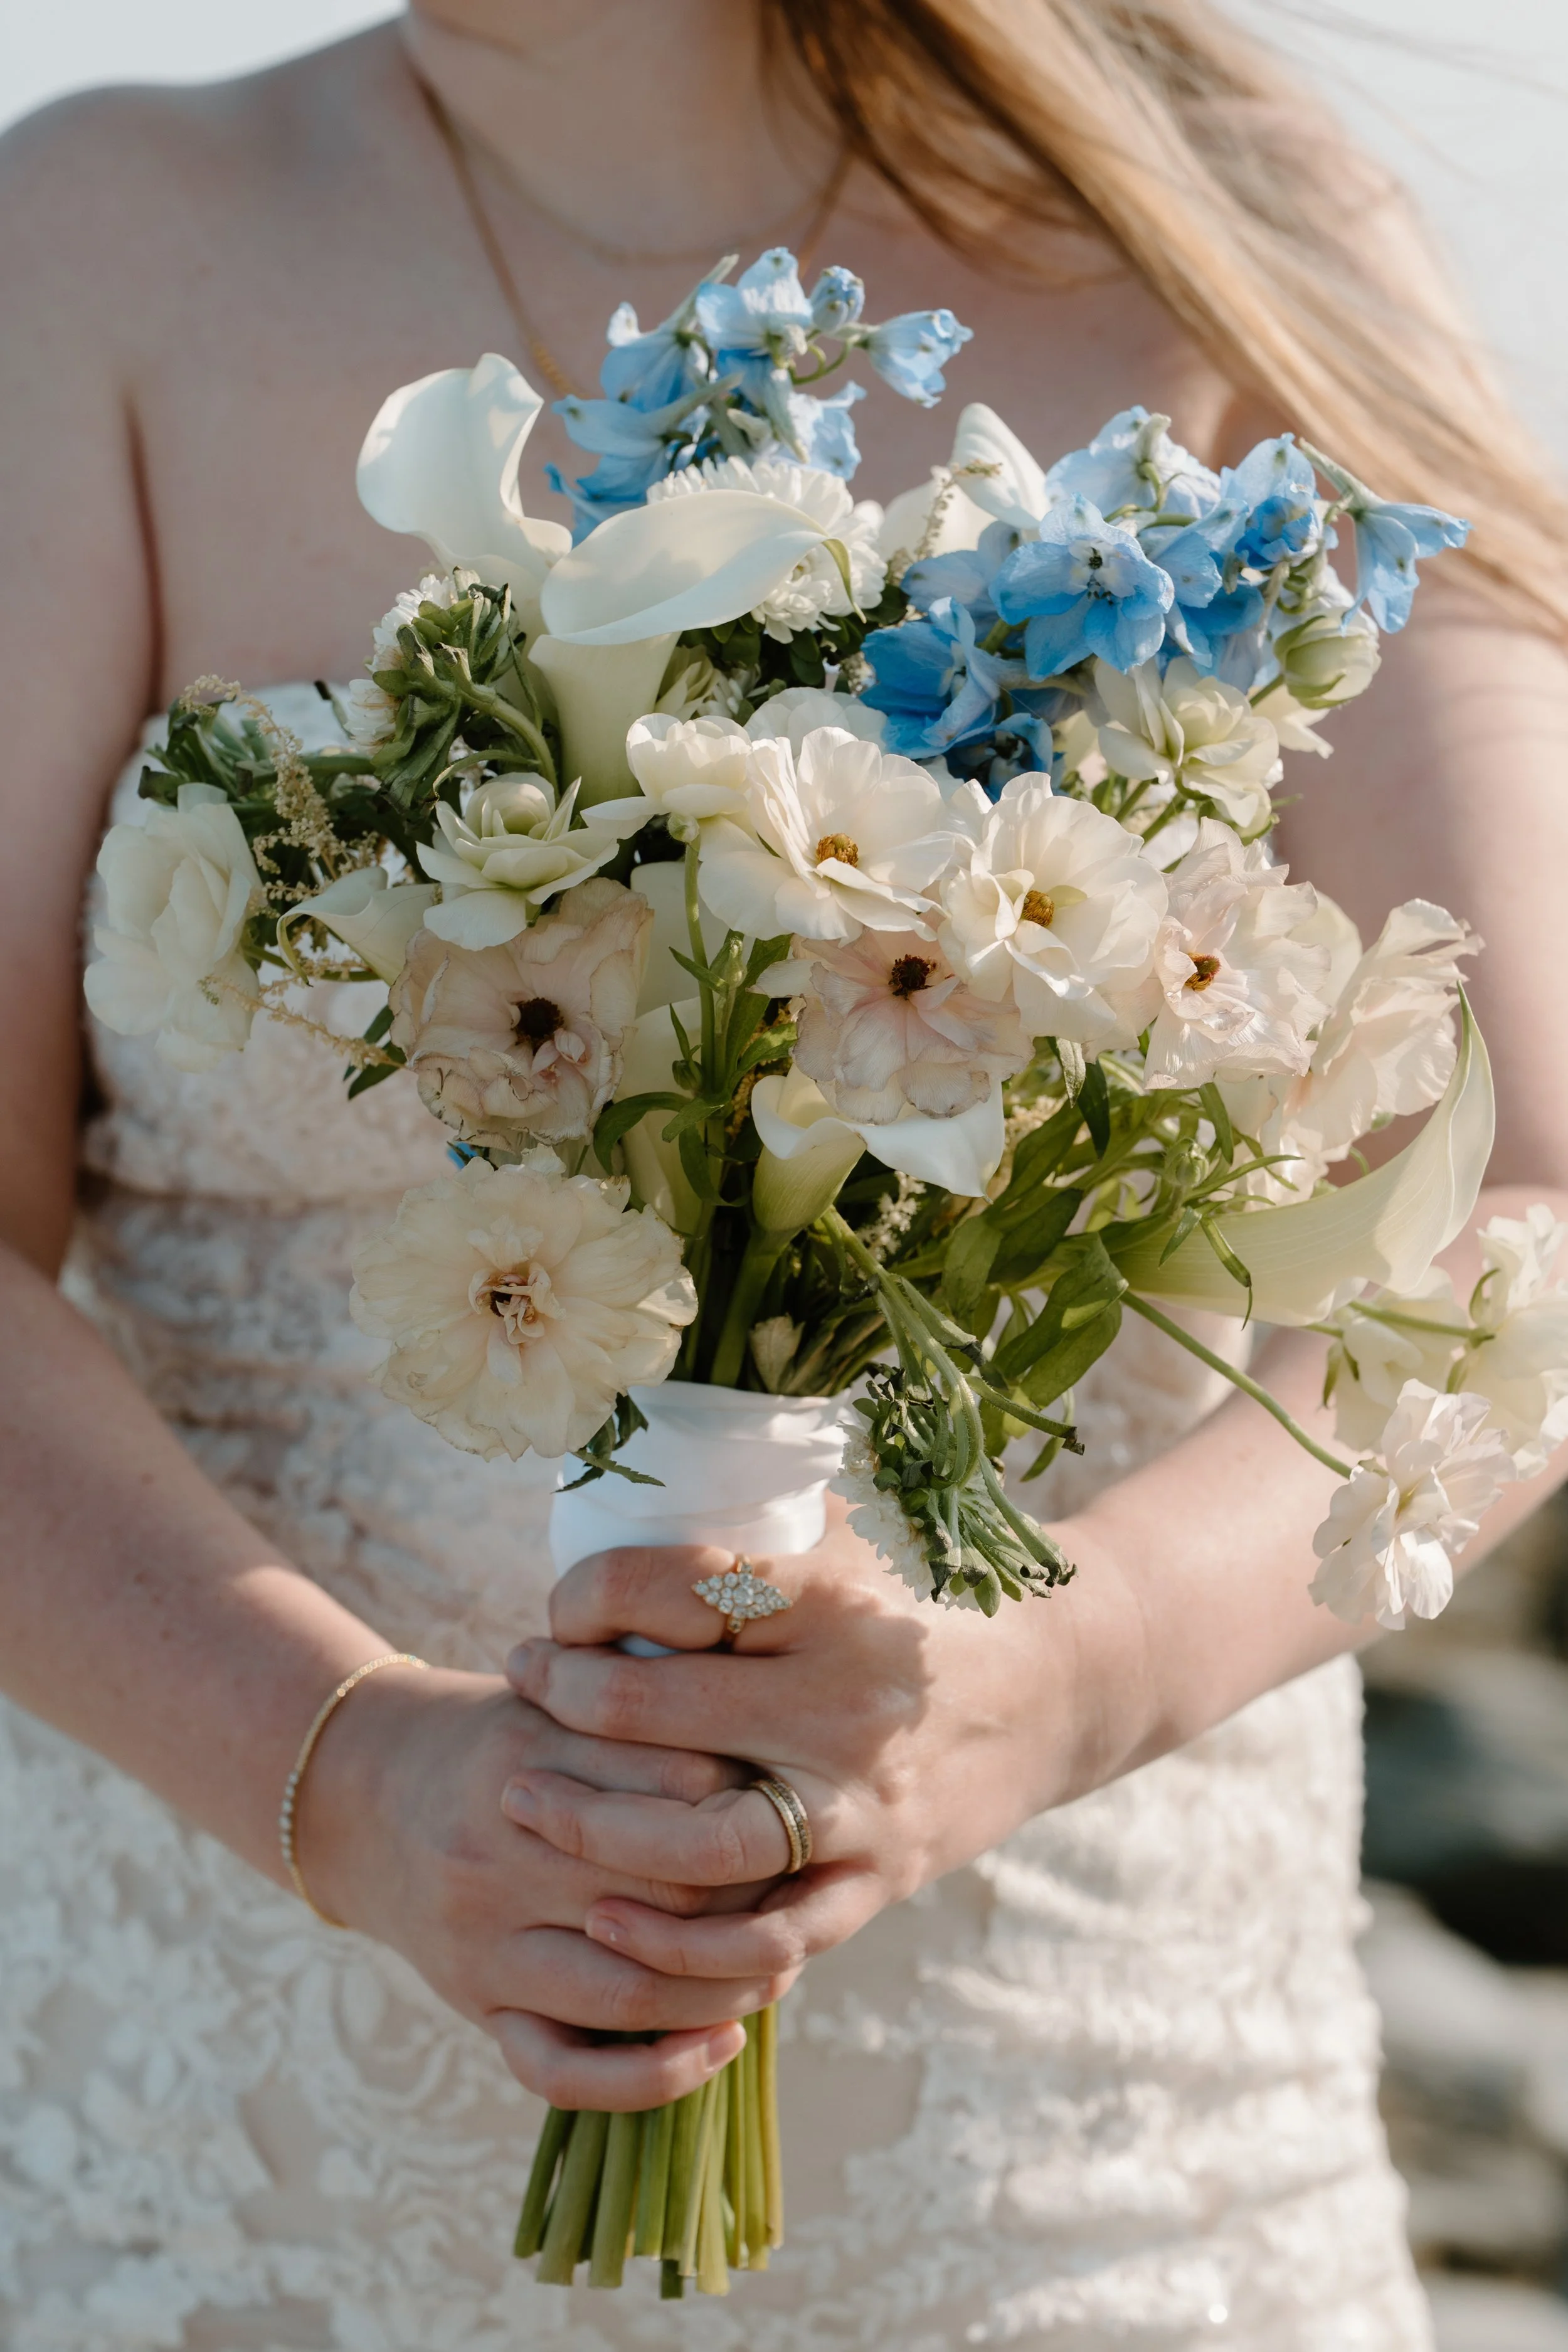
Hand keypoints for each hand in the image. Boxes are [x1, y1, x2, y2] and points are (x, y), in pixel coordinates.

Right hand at [298, 1663, 795, 2109]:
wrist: (366, 1793)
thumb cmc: (499, 1740)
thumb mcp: (556, 1698)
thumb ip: (642, 1719)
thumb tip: (770, 1761)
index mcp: (525, 1757)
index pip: (676, 1789)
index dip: (754, 1806)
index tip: (798, 1810)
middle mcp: (497, 1855)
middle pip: (663, 1896)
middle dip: (753, 1906)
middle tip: (806, 1897)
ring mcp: (482, 1943)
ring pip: (627, 1994)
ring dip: (721, 1993)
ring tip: (777, 1971)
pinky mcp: (475, 2006)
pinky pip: (563, 2071)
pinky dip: (652, 2077)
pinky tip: (717, 2044)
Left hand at [505, 1500, 1137, 1990]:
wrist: (1059, 1683)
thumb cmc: (923, 1593)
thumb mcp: (848, 1531)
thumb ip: (748, 1515)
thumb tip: (618, 1481)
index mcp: (830, 1600)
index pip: (671, 1589)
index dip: (586, 1595)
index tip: (558, 1605)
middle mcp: (840, 1704)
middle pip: (657, 1711)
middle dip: (560, 1697)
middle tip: (521, 1680)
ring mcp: (859, 1804)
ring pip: (697, 1843)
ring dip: (591, 1828)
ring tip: (524, 1796)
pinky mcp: (876, 1880)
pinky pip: (767, 1941)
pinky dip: (680, 1944)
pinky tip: (609, 1918)